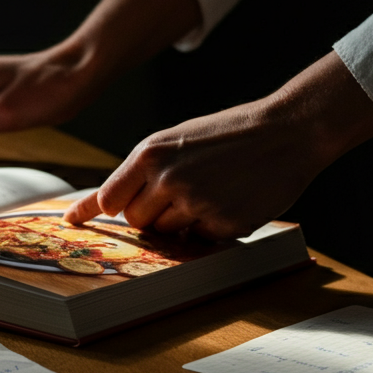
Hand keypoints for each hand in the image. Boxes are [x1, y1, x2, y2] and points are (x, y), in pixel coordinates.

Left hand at [64, 52, 372, 239]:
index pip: (108, 199)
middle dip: (151, 213)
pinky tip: (229, 201)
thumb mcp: (174, 140)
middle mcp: (168, 178)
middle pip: (135, 221)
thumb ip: (137, 171)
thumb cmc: (226, 135)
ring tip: (209, 191)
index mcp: (150, 152)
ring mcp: (195, 203)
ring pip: (165, 233)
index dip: (110, 208)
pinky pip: (199, 240)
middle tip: (180, 190)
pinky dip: (209, 229)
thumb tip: (95, 206)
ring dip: (180, 223)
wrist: (286, 131)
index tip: (86, 221)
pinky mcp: (222, 223)